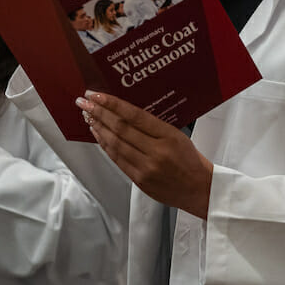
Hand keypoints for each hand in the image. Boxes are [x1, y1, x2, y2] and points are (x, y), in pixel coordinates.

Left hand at [77, 91, 212, 218]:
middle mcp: (156, 152)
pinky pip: (117, 159)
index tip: (97, 95)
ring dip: (98, 128)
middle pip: (120, 129)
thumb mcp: (178, 135)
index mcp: (169, 136)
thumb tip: (124, 111)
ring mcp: (146, 168)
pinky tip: (97, 134)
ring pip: (115, 144)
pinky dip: (105, 145)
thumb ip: (153, 125)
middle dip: (99, 113)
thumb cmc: (190, 160)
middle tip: (84, 102)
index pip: (135, 116)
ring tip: (87, 115)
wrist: (200, 190)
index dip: (113, 104)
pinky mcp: (139, 180)